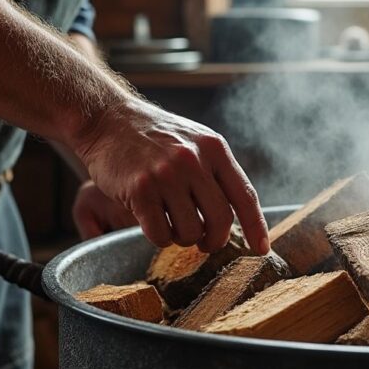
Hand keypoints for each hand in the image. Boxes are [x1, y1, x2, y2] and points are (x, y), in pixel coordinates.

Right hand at [72, 98, 268, 252]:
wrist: (107, 119)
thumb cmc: (154, 136)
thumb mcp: (195, 142)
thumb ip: (217, 172)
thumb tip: (240, 217)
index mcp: (214, 149)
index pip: (245, 196)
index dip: (256, 227)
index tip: (261, 249)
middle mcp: (194, 160)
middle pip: (221, 220)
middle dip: (215, 240)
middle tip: (205, 243)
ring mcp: (166, 174)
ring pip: (191, 232)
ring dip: (182, 238)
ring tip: (171, 223)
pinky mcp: (140, 189)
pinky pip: (160, 235)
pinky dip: (159, 238)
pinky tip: (152, 223)